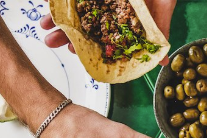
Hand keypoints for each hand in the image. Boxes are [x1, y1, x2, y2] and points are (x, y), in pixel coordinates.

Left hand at [42, 0, 176, 58]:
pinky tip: (46, 2)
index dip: (86, 46)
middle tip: (50, 41)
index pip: (101, 37)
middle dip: (64, 34)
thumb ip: (159, 29)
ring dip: (57, 17)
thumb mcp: (162, 5)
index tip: (73, 51)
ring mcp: (96, 0)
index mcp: (120, 18)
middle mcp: (107, 8)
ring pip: (73, 10)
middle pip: (81, 25)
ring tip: (43, 24)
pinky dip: (56, 1)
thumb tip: (162, 62)